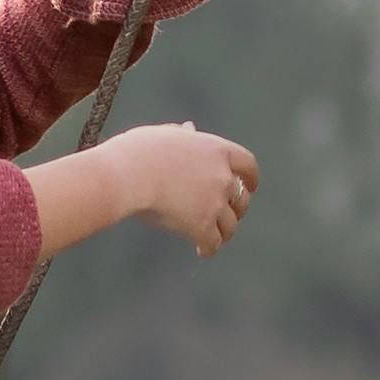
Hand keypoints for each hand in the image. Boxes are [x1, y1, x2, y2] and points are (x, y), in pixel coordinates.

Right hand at [109, 123, 259, 257]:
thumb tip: (189, 128)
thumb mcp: (164, 134)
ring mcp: (214, 202)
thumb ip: (182, 134)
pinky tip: (201, 251)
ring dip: (224, 232)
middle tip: (228, 215)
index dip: (251, 178)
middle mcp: (222, 176)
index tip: (250, 186)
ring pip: (230, 224)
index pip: (248, 165)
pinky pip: (213, 242)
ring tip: (215, 237)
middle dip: (237, 208)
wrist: (128, 175)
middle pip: (242, 198)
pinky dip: (209, 248)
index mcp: (217, 150)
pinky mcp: (201, 225)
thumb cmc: (139, 152)